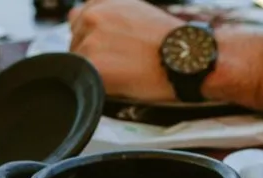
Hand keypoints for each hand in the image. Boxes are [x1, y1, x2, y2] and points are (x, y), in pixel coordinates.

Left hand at [69, 0, 183, 102]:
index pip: (80, 18)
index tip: (108, 47)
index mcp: (104, 3)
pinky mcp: (93, 66)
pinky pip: (86, 79)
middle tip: (121, 64)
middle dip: (92, 53)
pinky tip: (121, 83)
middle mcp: (93, 17)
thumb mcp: (140, 12)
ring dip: (96, 70)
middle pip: (76, 41)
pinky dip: (100, 84)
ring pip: (79, 62)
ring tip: (125, 74)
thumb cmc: (171, 41)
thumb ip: (112, 15)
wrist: (186, 58)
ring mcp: (90, 41)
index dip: (93, 36)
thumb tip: (84, 22)